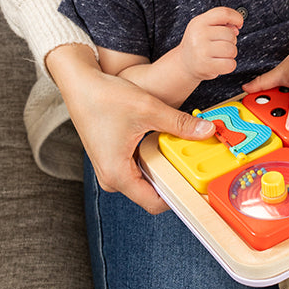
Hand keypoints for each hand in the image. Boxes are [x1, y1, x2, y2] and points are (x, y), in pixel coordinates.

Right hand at [46, 44, 214, 213]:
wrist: (80, 85)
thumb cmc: (105, 98)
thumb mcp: (149, 109)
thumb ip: (180, 124)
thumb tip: (207, 130)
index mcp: (117, 175)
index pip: (154, 203)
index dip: (180, 197)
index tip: (200, 189)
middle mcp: (111, 178)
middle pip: (152, 192)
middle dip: (176, 180)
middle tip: (198, 166)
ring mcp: (111, 169)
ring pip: (146, 178)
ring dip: (165, 167)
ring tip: (184, 152)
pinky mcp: (113, 159)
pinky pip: (139, 167)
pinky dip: (154, 159)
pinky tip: (167, 144)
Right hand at [176, 7, 242, 81]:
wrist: (184, 64)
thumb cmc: (198, 45)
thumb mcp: (205, 29)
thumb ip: (221, 24)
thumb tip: (236, 28)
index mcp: (199, 22)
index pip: (223, 13)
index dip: (236, 17)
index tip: (239, 24)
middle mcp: (199, 34)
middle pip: (230, 34)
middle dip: (232, 41)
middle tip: (222, 45)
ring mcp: (201, 50)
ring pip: (231, 49)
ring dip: (231, 54)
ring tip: (221, 55)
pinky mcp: (205, 65)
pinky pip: (230, 64)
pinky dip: (229, 65)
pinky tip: (221, 63)